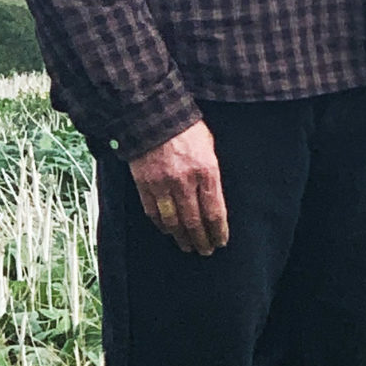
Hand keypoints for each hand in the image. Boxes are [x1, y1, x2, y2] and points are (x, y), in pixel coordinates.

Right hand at [129, 121, 227, 255]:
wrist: (153, 114)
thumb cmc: (186, 128)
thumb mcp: (209, 146)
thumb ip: (211, 173)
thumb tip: (213, 199)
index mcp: (206, 170)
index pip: (214, 211)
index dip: (218, 231)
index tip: (221, 242)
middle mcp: (185, 181)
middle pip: (194, 221)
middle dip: (201, 240)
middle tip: (205, 250)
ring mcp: (162, 184)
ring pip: (173, 221)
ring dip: (181, 237)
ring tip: (187, 246)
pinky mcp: (144, 184)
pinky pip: (153, 212)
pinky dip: (161, 225)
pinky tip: (168, 231)